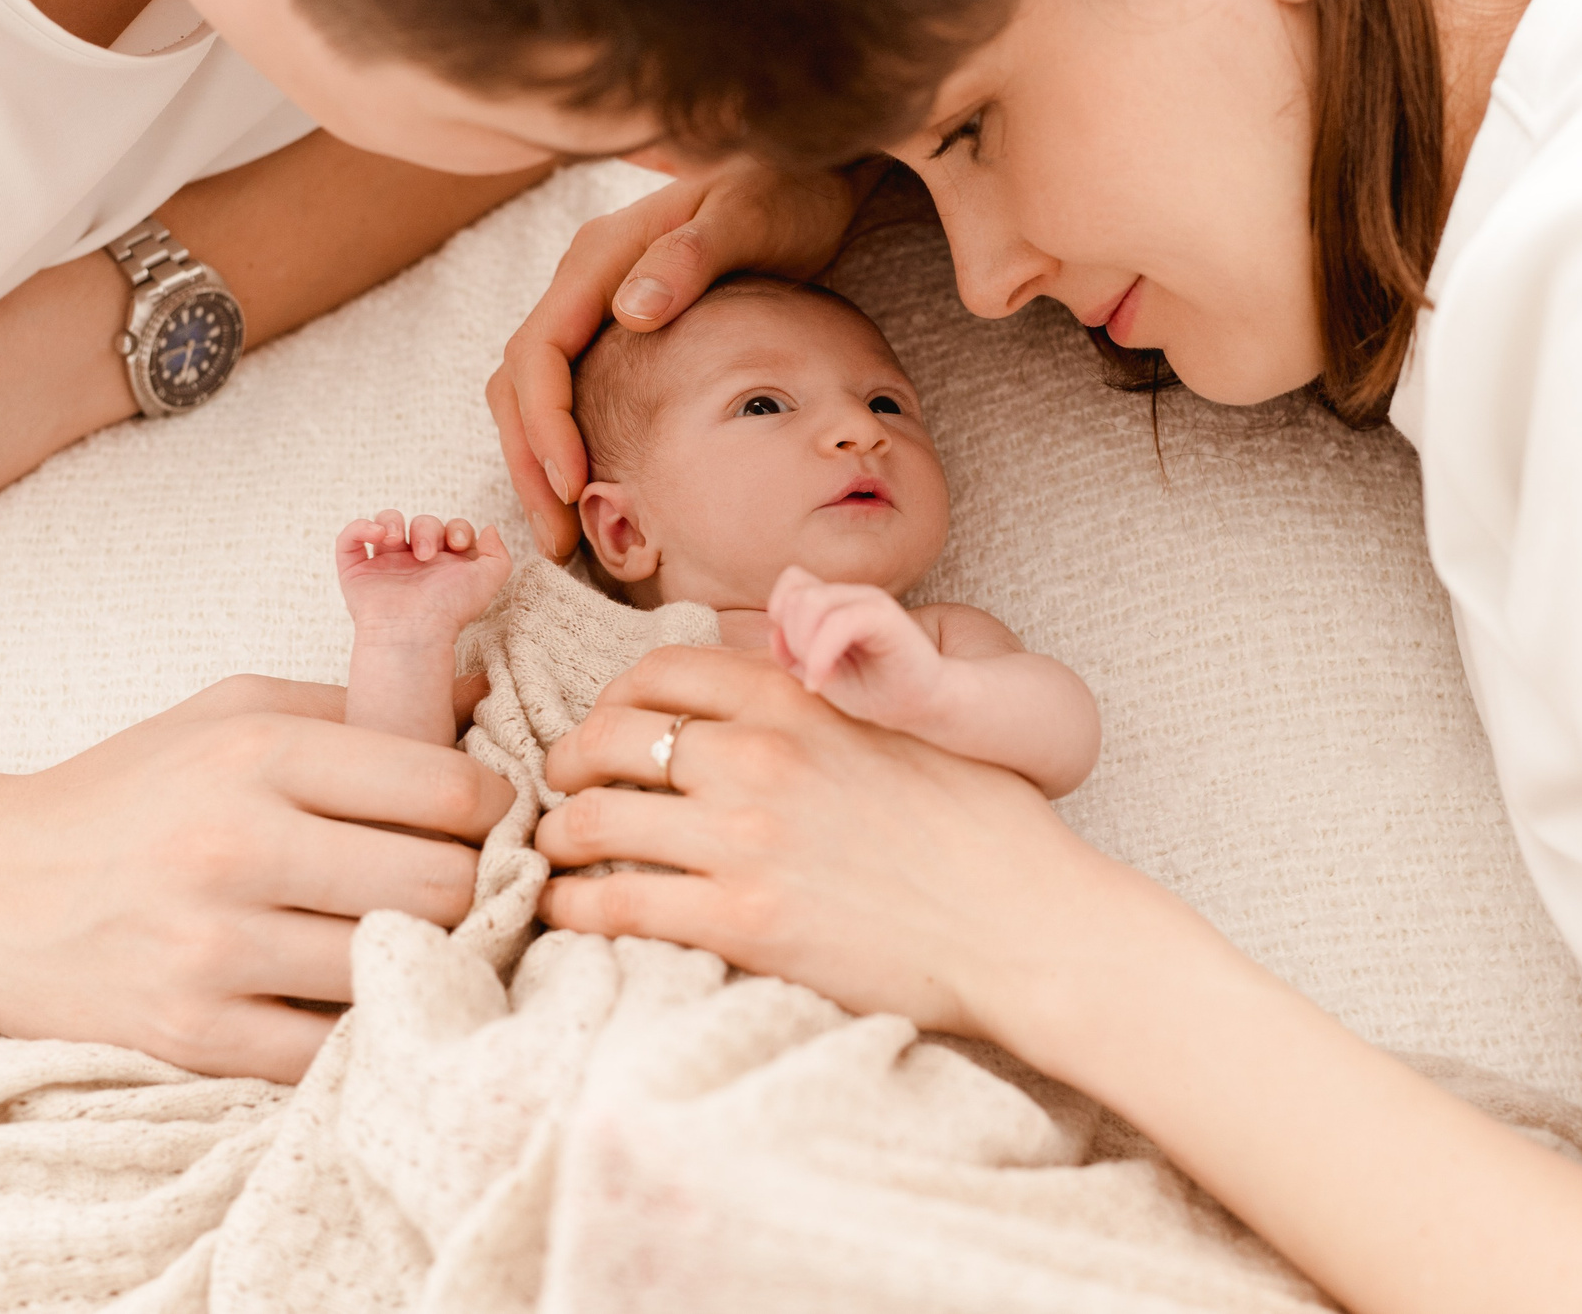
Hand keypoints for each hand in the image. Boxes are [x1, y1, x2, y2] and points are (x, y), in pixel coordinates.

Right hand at [0, 674, 515, 1082]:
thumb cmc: (126, 792)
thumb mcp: (230, 712)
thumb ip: (355, 704)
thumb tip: (479, 705)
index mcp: (259, 752)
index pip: (445, 788)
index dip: (491, 809)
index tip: (483, 820)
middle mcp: (238, 845)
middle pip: (440, 883)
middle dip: (470, 888)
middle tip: (459, 888)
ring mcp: (213, 948)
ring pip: (396, 965)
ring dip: (423, 959)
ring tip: (414, 941)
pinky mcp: (191, 1034)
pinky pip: (333, 1047)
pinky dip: (362, 1028)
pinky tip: (357, 998)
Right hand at [336, 512, 511, 640]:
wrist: (414, 631)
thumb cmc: (450, 610)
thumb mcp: (488, 581)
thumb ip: (497, 554)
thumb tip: (488, 528)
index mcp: (444, 565)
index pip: (450, 530)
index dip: (456, 528)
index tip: (457, 544)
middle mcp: (414, 563)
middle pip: (422, 523)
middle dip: (427, 530)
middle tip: (426, 556)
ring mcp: (384, 566)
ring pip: (386, 523)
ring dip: (392, 521)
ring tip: (396, 540)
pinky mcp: (356, 572)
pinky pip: (350, 540)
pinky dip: (360, 527)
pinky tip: (378, 534)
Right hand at [488, 159, 880, 561]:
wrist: (811, 175)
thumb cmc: (784, 192)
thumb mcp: (748, 217)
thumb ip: (691, 257)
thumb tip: (629, 311)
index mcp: (600, 255)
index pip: (539, 350)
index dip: (545, 424)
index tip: (573, 486)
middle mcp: (584, 279)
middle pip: (519, 382)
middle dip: (529, 463)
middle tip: (557, 540)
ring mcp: (597, 302)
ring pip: (534, 393)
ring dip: (540, 464)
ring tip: (564, 536)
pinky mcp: (619, 325)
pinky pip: (570, 392)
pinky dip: (569, 446)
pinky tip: (593, 494)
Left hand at [532, 647, 1133, 1038]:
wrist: (1024, 922)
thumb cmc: (982, 826)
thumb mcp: (905, 721)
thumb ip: (831, 689)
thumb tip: (780, 659)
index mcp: (799, 698)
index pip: (660, 672)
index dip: (613, 700)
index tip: (605, 729)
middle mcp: (759, 756)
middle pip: (609, 739)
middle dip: (568, 764)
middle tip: (562, 791)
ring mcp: (745, 838)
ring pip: (594, 819)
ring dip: (559, 837)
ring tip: (558, 854)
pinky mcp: (742, 920)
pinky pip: (615, 903)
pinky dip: (572, 907)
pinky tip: (567, 912)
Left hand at [765, 565, 948, 736]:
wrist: (929, 704)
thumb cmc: (878, 690)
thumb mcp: (823, 675)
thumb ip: (794, 653)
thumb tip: (773, 634)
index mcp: (838, 604)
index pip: (792, 583)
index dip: (782, 616)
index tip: (796, 657)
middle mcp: (852, 596)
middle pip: (795, 595)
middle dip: (792, 637)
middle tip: (810, 671)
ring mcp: (870, 601)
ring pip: (810, 603)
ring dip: (804, 646)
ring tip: (818, 676)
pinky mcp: (885, 615)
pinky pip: (838, 621)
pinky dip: (819, 655)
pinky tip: (820, 682)